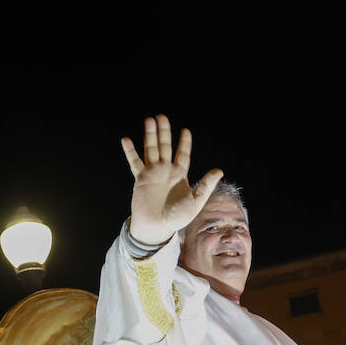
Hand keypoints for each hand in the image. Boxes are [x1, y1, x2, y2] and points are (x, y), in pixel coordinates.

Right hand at [123, 115, 223, 244]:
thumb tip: (219, 170)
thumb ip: (206, 185)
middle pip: (165, 146)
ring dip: (150, 135)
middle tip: (161, 116)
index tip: (185, 131)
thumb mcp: (196, 202)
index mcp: (180, 175)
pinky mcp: (141, 179)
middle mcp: (166, 171)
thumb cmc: (177, 218)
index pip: (183, 154)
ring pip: (151, 150)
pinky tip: (126, 139)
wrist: (157, 228)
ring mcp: (152, 173)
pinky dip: (130, 151)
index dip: (184, 143)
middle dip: (164, 132)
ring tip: (149, 120)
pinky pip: (134, 162)